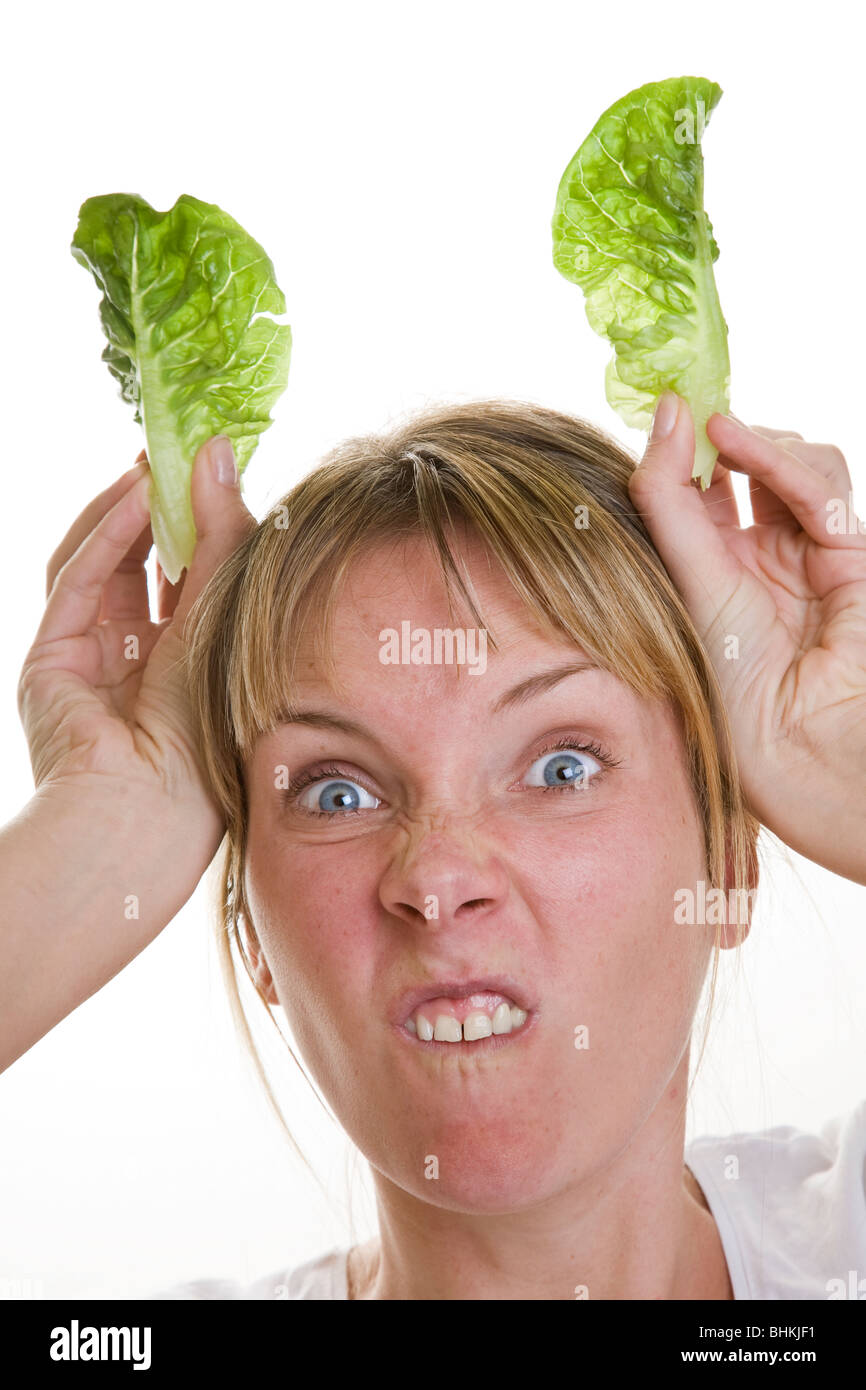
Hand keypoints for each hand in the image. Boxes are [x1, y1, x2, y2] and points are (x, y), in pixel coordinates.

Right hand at [18, 435, 254, 831]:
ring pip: (103, 566)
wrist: (148, 821)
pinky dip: (105, 535)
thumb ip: (223, 543)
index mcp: (188, 671)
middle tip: (185, 452)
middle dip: (164, 511)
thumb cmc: (208, 748)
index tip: (223, 474)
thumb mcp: (225, 627)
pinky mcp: (51, 660)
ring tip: (160, 460)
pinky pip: (78, 582)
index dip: (204, 527)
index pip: (190, 583)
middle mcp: (136, 663)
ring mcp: (88, 661)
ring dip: (129, 511)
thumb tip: (221, 453)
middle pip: (145, 567)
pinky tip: (137, 495)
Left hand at [628, 394, 865, 883]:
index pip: (692, 491)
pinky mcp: (850, 551)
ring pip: (792, 464)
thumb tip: (669, 407)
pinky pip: (818, 487)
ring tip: (721, 438)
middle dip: (722, 437)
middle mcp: (755, 559)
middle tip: (692, 414)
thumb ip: (669, 493)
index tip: (656, 410)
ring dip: (759, 444)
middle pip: (744, 468)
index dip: (677, 449)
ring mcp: (805, 552)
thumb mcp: (686, 577)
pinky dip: (785, 463)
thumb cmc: (731, 684)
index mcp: (706, 573)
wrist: (796, 745)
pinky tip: (740, 446)